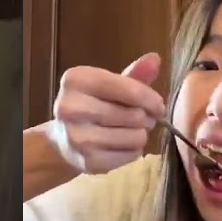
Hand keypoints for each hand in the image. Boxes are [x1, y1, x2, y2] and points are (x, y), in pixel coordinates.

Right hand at [48, 54, 164, 174]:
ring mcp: (78, 137)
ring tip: (129, 131)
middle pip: (135, 115)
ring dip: (140, 134)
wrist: (63, 140)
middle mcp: (71, 108)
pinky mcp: (88, 161)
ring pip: (136, 136)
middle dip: (146, 118)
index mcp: (76, 80)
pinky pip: (131, 155)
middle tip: (141, 119)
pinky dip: (133, 150)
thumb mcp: (108, 85)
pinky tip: (120, 145)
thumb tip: (155, 59)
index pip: (130, 89)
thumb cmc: (91, 105)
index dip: (151, 99)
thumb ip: (134, 74)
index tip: (158, 106)